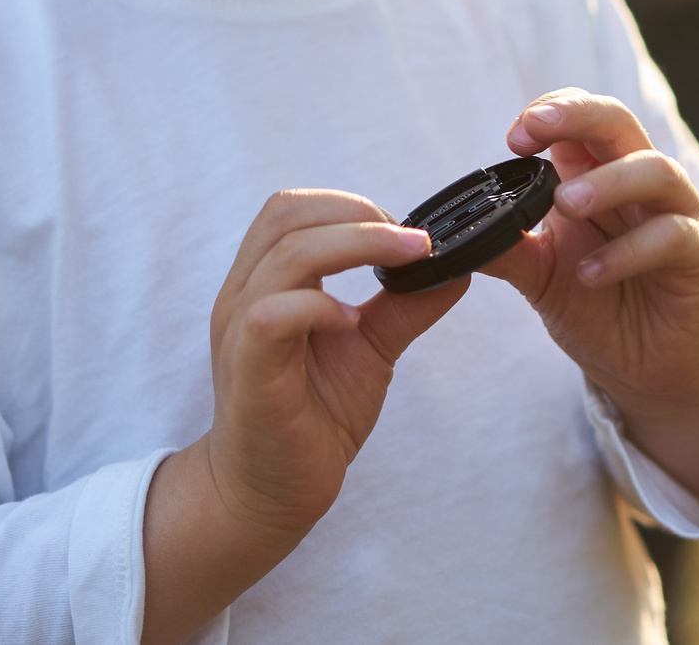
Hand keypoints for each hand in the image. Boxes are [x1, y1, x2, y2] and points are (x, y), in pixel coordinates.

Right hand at [142, 190, 465, 642]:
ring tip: (408, 260)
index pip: (294, 209)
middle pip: (286, 214)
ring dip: (355, 245)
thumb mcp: (370, 348)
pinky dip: (318, 305)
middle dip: (357, 213)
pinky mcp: (249, 369)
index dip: (352, 205)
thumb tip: (458, 268)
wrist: (270, 492)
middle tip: (413, 240)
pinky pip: (272, 315)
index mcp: (266, 280)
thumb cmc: (313, 415)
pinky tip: (353, 320)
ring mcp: (239, 329)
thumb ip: (405, 306)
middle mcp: (244, 293)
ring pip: (286, 254)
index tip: (407, 230)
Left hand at [483, 90, 698, 512]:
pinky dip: (629, 251)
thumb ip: (505, 248)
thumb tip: (454, 233)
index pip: (580, 118)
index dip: (550, 113)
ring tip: (565, 203)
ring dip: (608, 181)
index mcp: (597, 174)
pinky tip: (591, 273)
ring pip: (656, 171)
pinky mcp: (698, 258)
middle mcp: (639, 183)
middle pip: (619, 123)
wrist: (645, 369)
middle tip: (534, 131)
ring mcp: (675, 215)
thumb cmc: (596, 305)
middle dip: (577, 116)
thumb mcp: (539, 274)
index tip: (514, 137)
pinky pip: (672, 237)